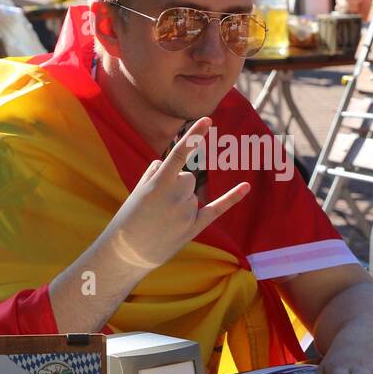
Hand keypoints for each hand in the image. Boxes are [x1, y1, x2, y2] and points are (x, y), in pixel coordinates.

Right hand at [99, 116, 249, 273]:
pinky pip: (216, 209)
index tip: (208, 119)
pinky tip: (246, 186)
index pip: (180, 153)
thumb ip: (154, 172)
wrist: (126, 253)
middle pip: (189, 179)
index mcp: (158, 183)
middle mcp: (176, 196)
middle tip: (159, 206)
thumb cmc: (129, 219)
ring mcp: (186, 213)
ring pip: (193, 195)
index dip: (194, 136)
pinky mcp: (193, 227)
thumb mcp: (138, 190)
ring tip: (163, 220)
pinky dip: (232, 197)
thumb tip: (166, 163)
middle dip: (177, 187)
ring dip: (181, 203)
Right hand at [335, 0, 372, 20]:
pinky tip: (352, 12)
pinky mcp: (338, 10)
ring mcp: (339, 2)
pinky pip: (339, 9)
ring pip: (340, 1)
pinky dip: (346, 10)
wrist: (366, 13)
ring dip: (349, 5)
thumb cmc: (366, 1)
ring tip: (357, 8)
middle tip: (360, 1)